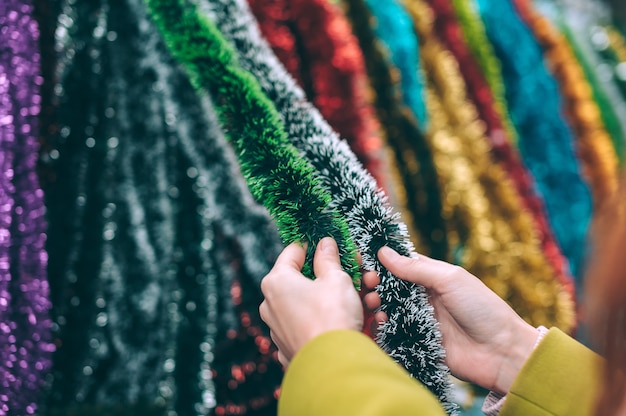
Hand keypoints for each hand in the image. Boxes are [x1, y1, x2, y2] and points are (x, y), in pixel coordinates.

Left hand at [259, 237, 363, 365]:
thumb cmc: (331, 317)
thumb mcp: (336, 279)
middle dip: (337, 276)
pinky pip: (316, 326)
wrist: (333, 366)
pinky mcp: (291, 347)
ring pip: (314, 304)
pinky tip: (364, 320)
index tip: (333, 246)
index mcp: (277, 282)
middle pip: (306, 280)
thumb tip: (325, 244)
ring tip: (371, 300)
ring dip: (343, 299)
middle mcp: (272, 304)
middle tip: (360, 273)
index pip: (293, 252)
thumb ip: (329, 259)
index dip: (315, 246)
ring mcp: (280, 328)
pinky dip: (335, 321)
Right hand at [370, 246, 538, 393]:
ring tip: (373, 303)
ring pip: (389, 308)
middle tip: (367, 284)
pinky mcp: (419, 341)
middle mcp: (425, 296)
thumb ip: (416, 268)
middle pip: (390, 286)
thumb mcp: (450, 280)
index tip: (364, 261)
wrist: (501, 352)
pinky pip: (394, 331)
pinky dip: (383, 326)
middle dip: (375, 283)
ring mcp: (421, 319)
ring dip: (376, 303)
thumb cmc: (482, 309)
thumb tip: (384, 252)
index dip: (381, 262)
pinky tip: (380, 322)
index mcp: (433, 277)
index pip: (401, 264)